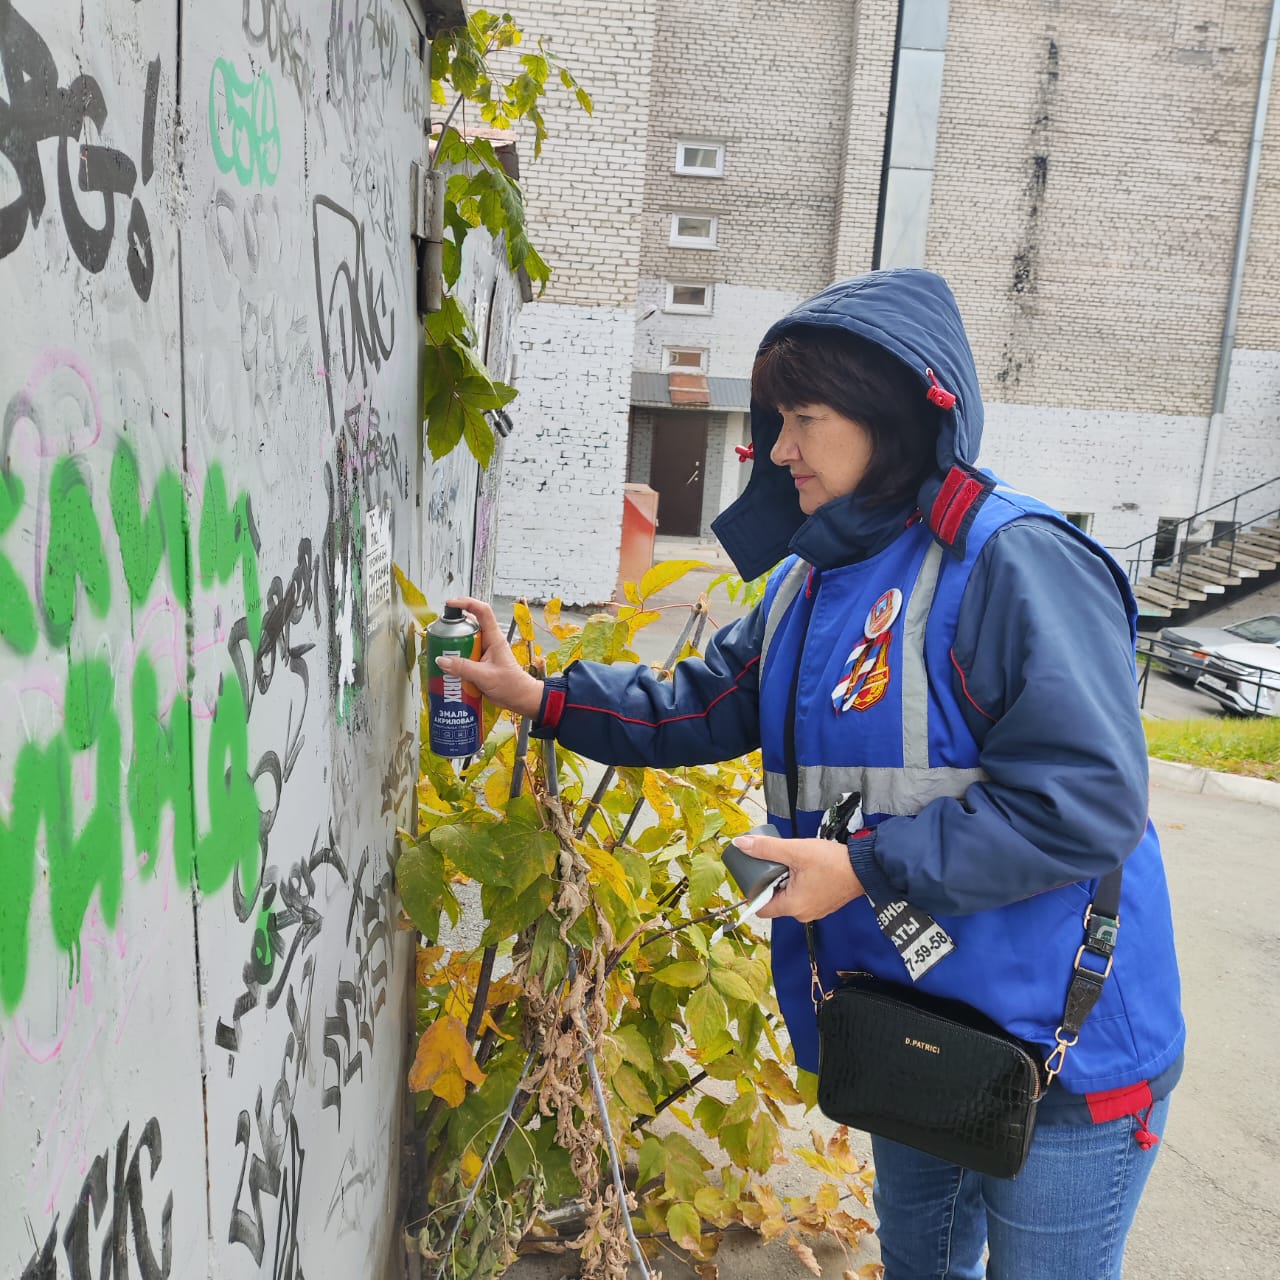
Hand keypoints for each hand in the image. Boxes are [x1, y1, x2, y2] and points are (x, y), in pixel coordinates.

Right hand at [434, 598, 543, 719]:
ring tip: (439, 653)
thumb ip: (463, 668)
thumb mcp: (485, 676)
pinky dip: (455, 660)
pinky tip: (447, 668)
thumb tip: (441, 660)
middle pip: (468, 626)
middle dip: (453, 629)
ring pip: (464, 642)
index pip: (482, 611)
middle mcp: (488, 641)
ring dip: (452, 647)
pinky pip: (464, 657)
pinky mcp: (479, 663)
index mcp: (494, 638)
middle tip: (439, 636)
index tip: (450, 605)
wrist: (519, 699)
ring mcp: (483, 652)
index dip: (466, 603)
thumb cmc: (511, 685)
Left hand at [735, 831, 864, 922]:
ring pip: (789, 897)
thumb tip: (741, 844)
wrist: (865, 867)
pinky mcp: (824, 904)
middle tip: (774, 862)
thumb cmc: (832, 862)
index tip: (755, 873)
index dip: (753, 890)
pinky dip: (799, 884)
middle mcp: (802, 914)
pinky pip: (803, 896)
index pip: (760, 907)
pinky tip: (804, 868)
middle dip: (771, 882)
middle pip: (775, 901)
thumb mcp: (795, 851)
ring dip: (785, 882)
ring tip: (791, 863)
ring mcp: (815, 911)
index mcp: (792, 907)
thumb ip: (767, 848)